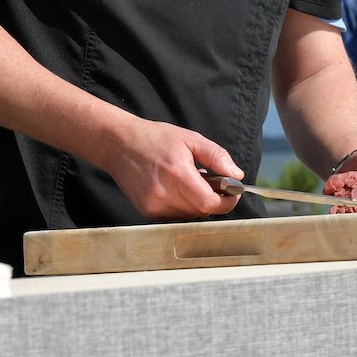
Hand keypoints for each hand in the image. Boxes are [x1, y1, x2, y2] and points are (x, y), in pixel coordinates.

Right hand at [99, 117, 244, 220]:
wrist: (119, 144)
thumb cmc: (156, 139)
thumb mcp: (191, 139)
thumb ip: (216, 157)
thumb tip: (237, 176)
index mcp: (177, 174)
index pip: (209, 203)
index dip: (227, 202)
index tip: (233, 193)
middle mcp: (163, 194)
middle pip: (201, 212)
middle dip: (214, 200)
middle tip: (214, 183)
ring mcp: (152, 206)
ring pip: (190, 216)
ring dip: (199, 204)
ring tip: (192, 184)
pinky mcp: (146, 212)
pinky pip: (176, 217)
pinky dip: (184, 207)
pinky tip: (178, 190)